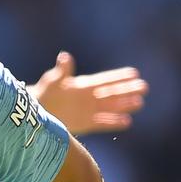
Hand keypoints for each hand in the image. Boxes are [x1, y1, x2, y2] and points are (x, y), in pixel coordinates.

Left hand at [31, 52, 147, 134]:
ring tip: (140, 103)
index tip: (134, 73)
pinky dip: (113, 122)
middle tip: (144, 87)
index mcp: (84, 85)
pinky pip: (102, 123)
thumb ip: (62, 71)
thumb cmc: (45, 93)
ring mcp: (88, 111)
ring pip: (111, 107)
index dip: (119, 76)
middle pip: (112, 93)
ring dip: (124, 106)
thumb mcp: (53, 80)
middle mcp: (89, 98)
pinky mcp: (85, 124)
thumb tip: (65, 57)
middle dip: (128, 90)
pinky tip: (127, 122)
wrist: (36, 111)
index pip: (105, 80)